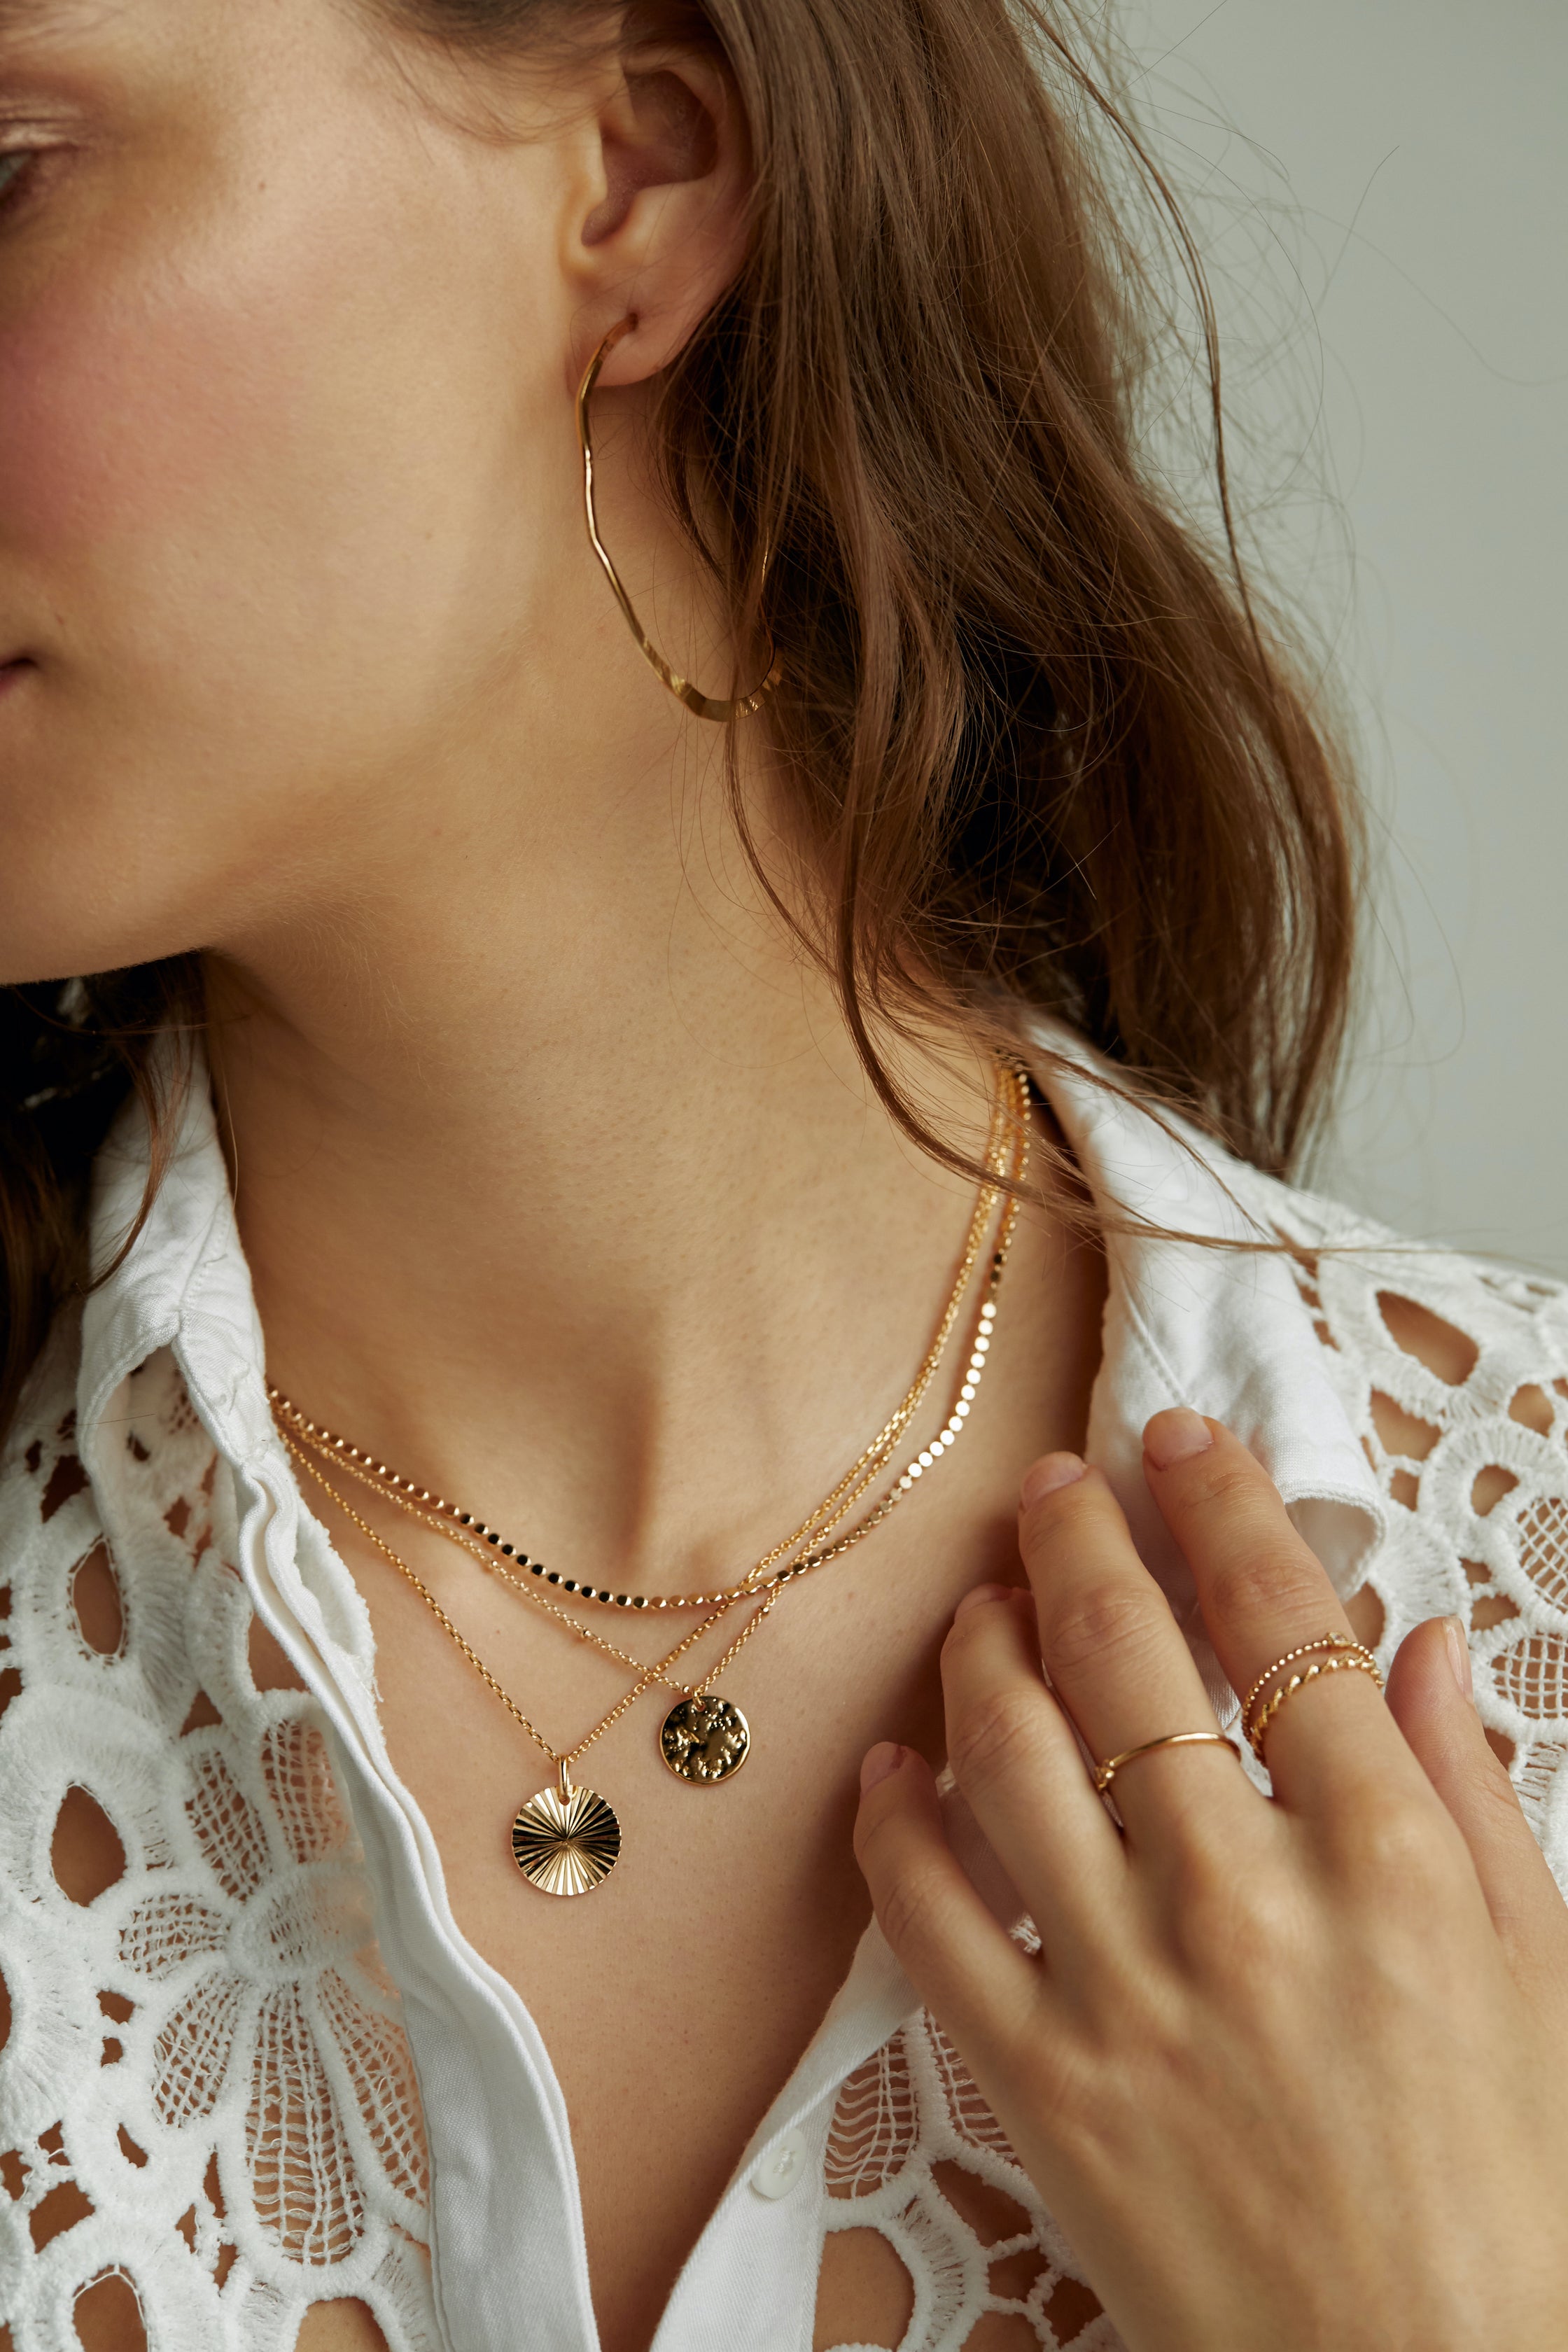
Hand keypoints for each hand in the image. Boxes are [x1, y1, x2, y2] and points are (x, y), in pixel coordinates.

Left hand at [853, 1409, 1567, 2351]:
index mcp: (1389, 1861)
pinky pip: (929, 1915)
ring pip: (1009, 1755)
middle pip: (1124, 1656)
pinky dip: (895, 1819)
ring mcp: (1125, 1989)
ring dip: (979, 1650)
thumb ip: (1473, 1791)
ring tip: (979, 1602)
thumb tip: (1421, 1641)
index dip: (1217, 1504)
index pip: (1281, 1620)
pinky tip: (891, 1762)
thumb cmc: (1509, 2189)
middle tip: (1049, 1487)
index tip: (1175, 1442)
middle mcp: (1246, 1902)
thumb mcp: (1542, 1974)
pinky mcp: (1036, 2080)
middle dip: (1074, 1539)